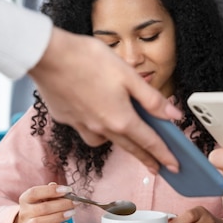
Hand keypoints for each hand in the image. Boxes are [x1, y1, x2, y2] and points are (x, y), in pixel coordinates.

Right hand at [13, 183, 74, 222]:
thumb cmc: (40, 208)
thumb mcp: (43, 198)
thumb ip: (53, 193)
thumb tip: (66, 190)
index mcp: (26, 199)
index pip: (34, 192)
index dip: (52, 190)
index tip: (68, 190)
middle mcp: (24, 213)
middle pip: (42, 208)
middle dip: (62, 204)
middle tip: (75, 202)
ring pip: (40, 222)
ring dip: (59, 217)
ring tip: (72, 212)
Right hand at [28, 28, 181, 172]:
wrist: (46, 55)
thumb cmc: (89, 60)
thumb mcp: (129, 76)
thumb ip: (152, 99)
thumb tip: (173, 116)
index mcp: (120, 119)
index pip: (149, 143)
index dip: (164, 155)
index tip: (175, 167)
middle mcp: (100, 128)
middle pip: (130, 148)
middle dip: (146, 158)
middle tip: (157, 167)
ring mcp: (81, 125)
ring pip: (105, 140)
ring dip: (119, 141)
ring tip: (127, 134)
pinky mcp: (65, 118)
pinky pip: (86, 129)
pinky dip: (96, 126)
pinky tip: (98, 113)